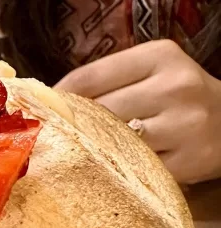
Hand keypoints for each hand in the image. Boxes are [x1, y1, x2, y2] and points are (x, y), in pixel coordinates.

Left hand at [55, 39, 220, 184]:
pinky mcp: (189, 162)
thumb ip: (108, 81)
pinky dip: (117, 171)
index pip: (90, 77)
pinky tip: (108, 170)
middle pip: (99, 112)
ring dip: (91, 151)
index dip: (57, 97)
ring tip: (75, 154)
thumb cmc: (179, 98)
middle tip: (49, 139)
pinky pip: (136, 169)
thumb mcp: (152, 73)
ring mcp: (184, 125)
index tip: (39, 111)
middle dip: (71, 127)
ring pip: (115, 142)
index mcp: (160, 56)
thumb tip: (48, 101)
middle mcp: (175, 86)